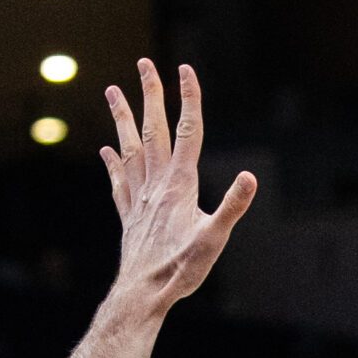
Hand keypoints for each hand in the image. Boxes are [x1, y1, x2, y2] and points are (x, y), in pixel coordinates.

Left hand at [101, 61, 258, 313]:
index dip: (189, 98)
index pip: (189, 131)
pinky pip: (119, 181)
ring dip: (122, 118)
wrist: (143, 293)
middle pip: (154, 129)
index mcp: (180, 184)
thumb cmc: (180, 269)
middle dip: (150, 94)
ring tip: (111, 91)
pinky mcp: (129, 216)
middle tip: (144, 63)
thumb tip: (250, 177)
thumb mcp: (214, 239)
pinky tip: (106, 150)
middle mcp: (156, 184)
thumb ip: (232, 206)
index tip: (186, 69)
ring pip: (129, 147)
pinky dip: (113, 162)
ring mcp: (139, 198)